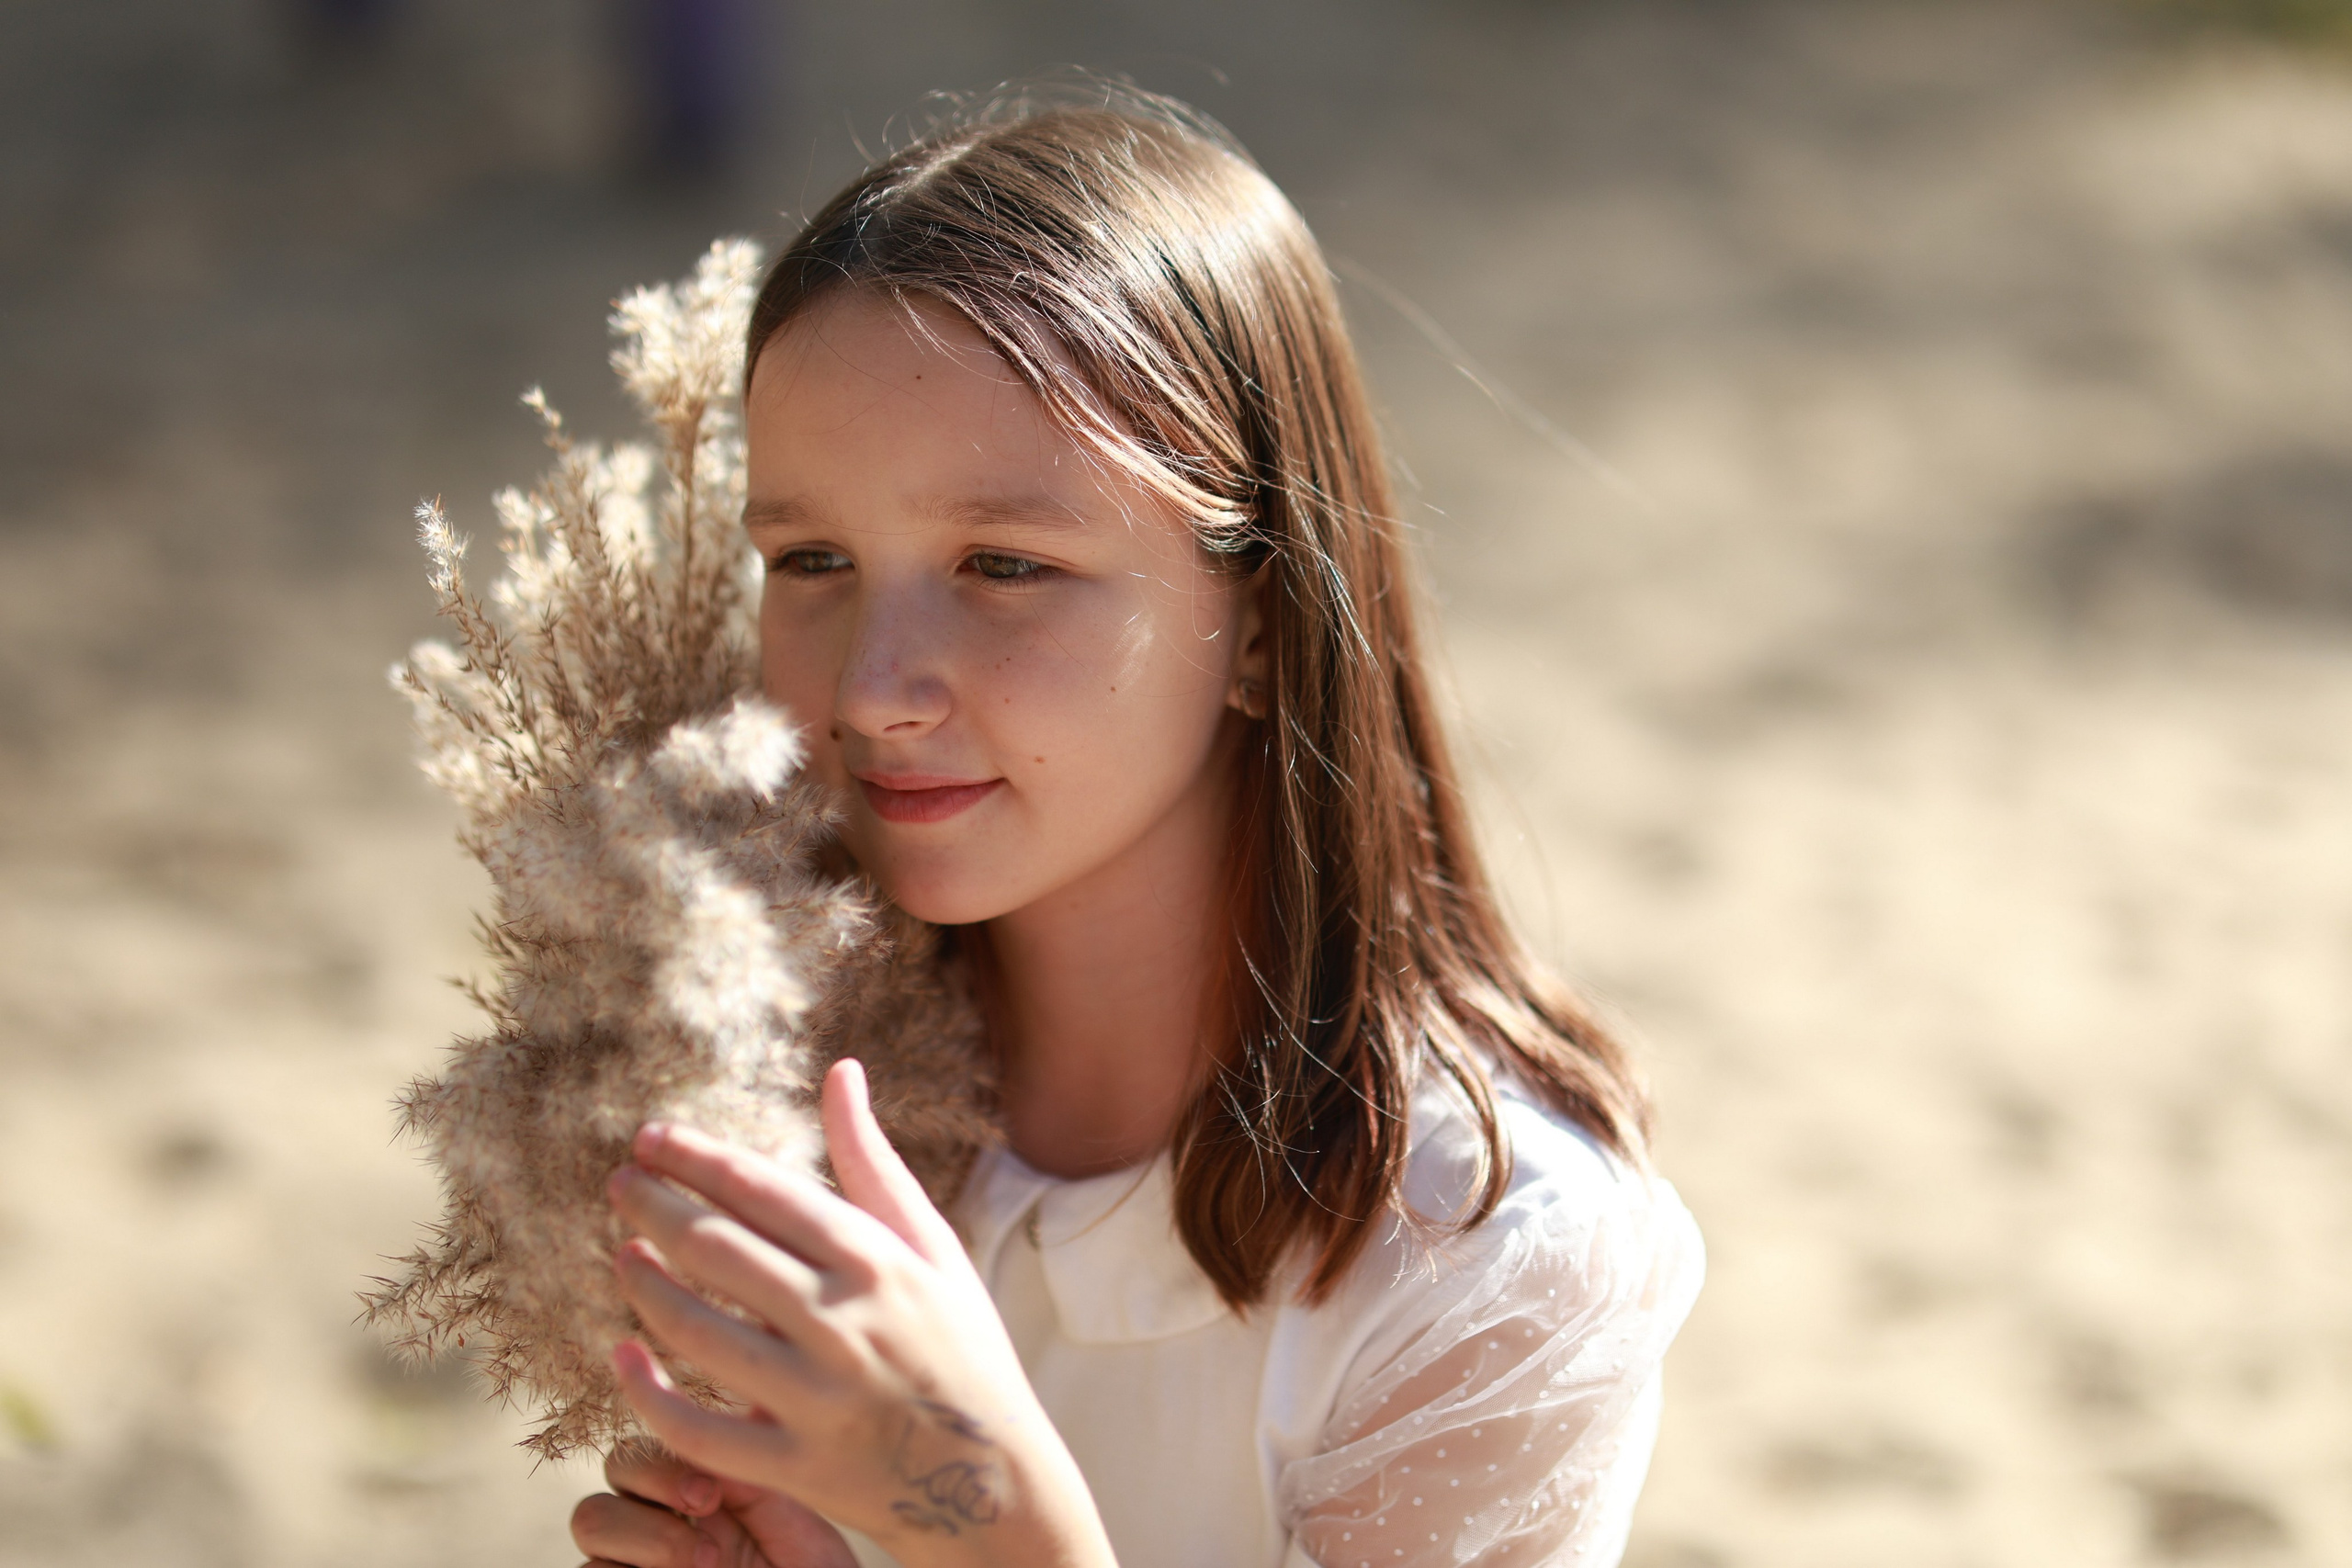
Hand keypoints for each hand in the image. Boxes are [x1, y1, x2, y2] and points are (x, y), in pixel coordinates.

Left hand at [606, 1059, 1114, 1567]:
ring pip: (697, 1333)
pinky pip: (697, 1429)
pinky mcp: (795, 1467)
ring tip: (622, 1253)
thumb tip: (840, 1069)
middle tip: (620, 1183)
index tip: (650, 1138)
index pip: (762, 1191)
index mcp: (876, 1262)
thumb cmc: (960, 1347)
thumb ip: (873, 1163)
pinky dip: (646, 1392)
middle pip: (717, 1251)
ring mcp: (816, 1400)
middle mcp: (842, 1324)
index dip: (695, 1158)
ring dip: (644, 1286)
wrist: (995, 1481)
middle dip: (654, 1207)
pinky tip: (621, 1353)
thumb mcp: (932, 1246)